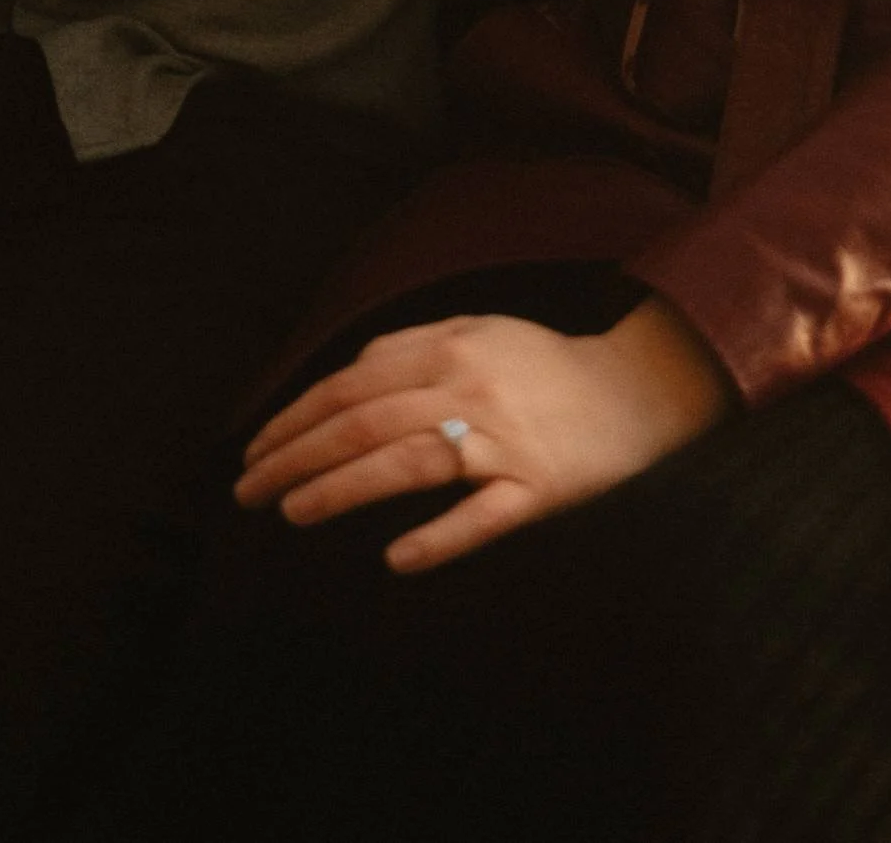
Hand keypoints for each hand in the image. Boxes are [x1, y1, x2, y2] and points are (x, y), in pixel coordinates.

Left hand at [235, 296, 735, 571]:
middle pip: (366, 423)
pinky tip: (396, 559)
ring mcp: (506, 441)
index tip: (254, 450)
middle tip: (247, 492)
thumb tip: (347, 373)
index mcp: (453, 347)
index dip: (295, 418)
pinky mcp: (540, 489)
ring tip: (293, 513)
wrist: (643, 389)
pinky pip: (483, 518)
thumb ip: (413, 344)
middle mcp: (473, 389)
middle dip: (296, 457)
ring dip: (342, 489)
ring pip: (410, 464)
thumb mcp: (481, 331)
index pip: (353, 385)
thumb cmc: (548, 365)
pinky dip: (439, 538)